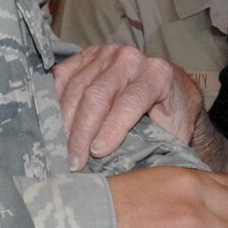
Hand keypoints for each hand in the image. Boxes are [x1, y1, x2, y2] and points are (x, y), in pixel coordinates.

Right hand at [55, 43, 203, 169]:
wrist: (170, 88)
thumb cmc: (172, 116)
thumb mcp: (174, 132)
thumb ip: (156, 146)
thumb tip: (133, 174)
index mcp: (158, 74)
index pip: (130, 102)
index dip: (112, 129)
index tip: (97, 153)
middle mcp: (131, 58)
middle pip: (98, 95)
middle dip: (83, 132)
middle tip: (74, 161)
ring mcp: (106, 53)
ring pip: (77, 87)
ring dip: (64, 122)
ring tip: (61, 150)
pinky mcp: (87, 55)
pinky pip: (62, 75)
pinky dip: (54, 100)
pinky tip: (52, 124)